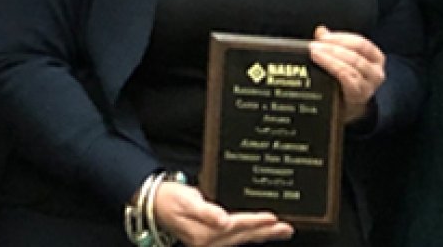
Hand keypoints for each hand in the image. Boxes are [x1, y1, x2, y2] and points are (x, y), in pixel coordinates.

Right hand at [152, 180, 292, 246]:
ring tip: (281, 230)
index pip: (237, 226)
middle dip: (267, 232)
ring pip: (242, 238)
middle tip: (287, 228)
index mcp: (206, 234)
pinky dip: (250, 234)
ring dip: (262, 234)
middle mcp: (210, 241)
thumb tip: (223, 220)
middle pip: (244, 236)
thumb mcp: (187, 202)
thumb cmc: (170, 200)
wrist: (155, 205)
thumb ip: (206, 212)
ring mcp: (211, 242)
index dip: (256, 222)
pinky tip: (259, 231)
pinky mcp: (211, 239)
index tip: (274, 218)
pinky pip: (236, 238)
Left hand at [309, 26, 385, 123]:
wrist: (347, 108)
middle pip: (355, 55)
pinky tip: (324, 67)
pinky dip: (335, 70)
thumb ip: (333, 44)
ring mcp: (369, 85)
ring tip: (315, 54)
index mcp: (376, 58)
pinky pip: (348, 80)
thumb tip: (321, 30)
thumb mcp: (343, 60)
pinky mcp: (359, 96)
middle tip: (314, 46)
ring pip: (350, 67)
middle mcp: (376, 72)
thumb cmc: (346, 81)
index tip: (323, 37)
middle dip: (332, 48)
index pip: (361, 43)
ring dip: (330, 59)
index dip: (341, 38)